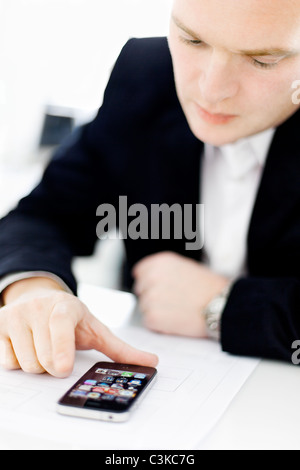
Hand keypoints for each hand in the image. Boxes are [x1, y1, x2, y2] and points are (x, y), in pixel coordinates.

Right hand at [0, 278, 157, 376]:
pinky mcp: (0, 324)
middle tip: (60, 352)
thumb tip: (152, 361)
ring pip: (26, 363)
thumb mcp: (96, 329)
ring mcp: (16, 315)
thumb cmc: (72, 319)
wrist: (41, 300)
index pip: (61, 325)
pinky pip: (8, 362)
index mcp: (66, 306)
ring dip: (38, 365)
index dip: (61, 348)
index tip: (63, 369)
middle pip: (44, 358)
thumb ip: (121, 348)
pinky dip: (20, 362)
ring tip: (45, 347)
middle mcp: (38, 307)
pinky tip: (28, 346)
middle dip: (54, 365)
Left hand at [132, 252, 229, 337]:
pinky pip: (149, 322)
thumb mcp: (184, 266)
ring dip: (157, 311)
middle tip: (173, 301)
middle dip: (152, 297)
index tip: (159, 288)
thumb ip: (163, 270)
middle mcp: (152, 276)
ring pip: (144, 307)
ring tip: (178, 310)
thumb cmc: (208, 287)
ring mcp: (151, 297)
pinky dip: (160, 324)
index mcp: (159, 262)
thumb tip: (148, 278)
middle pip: (141, 290)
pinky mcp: (153, 317)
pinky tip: (176, 319)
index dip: (149, 282)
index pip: (139, 272)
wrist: (222, 305)